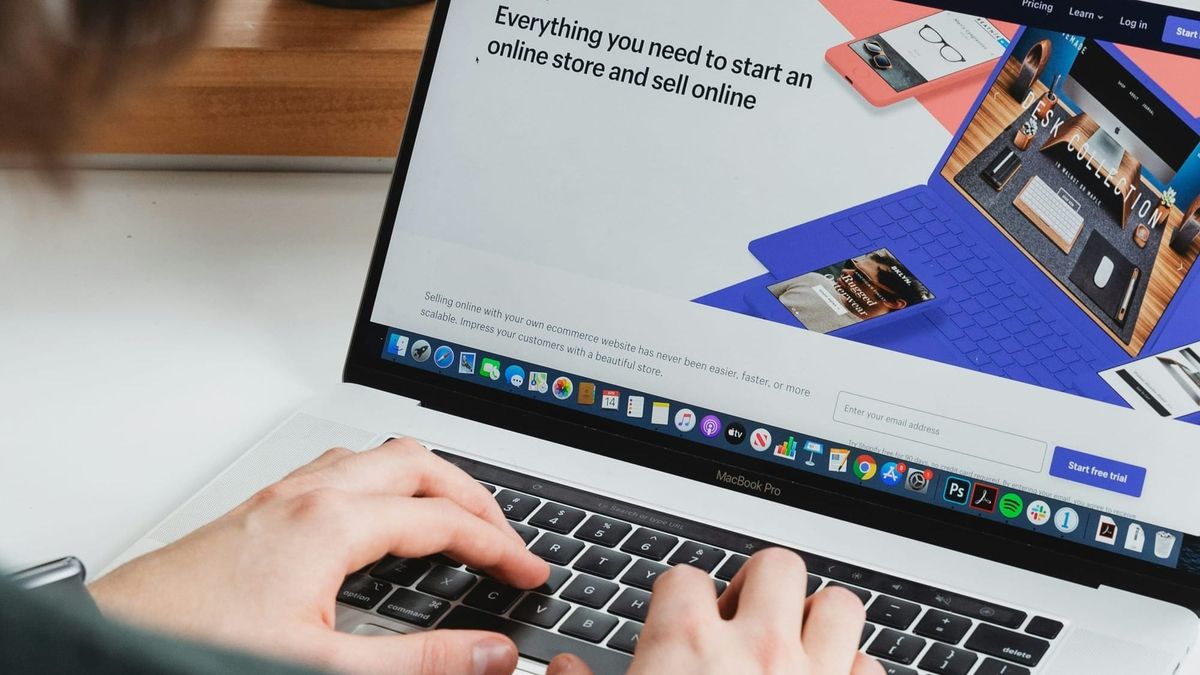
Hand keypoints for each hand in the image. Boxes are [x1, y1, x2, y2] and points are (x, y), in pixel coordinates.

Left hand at [90, 438, 548, 674]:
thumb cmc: (197, 644)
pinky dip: (384, 481)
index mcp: (332, 523)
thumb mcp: (327, 665)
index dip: (499, 546)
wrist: (113, 641)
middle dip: (475, 497)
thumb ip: (420, 661)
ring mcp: (281, 495)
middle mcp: (308, 494)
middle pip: (420, 464)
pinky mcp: (260, 508)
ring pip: (378, 456)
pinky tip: (378, 515)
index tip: (528, 571)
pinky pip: (342, 468)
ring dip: (428, 479)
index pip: (443, 521)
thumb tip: (490, 654)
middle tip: (506, 537)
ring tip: (455, 515)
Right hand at [547, 548, 881, 674]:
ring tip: (796, 642)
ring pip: (839, 605)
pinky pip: (871, 665)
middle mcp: (756, 651)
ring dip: (819, 620)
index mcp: (686, 644)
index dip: (678, 599)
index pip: (684, 578)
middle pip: (776, 566)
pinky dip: (854, 670)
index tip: (678, 620)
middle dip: (760, 586)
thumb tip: (560, 667)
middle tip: (744, 618)